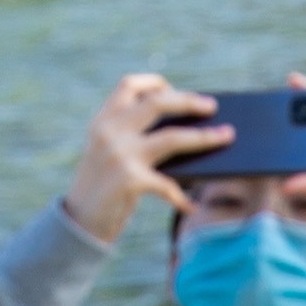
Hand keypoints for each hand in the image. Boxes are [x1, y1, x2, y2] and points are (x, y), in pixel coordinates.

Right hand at [60, 73, 226, 245]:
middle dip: (190, 102)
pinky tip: (191, 207)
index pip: (129, 85)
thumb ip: (134, 139)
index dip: (155, 83)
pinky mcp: (130, 180)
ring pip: (173, 138)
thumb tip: (186, 131)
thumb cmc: (102, 187)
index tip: (174, 89)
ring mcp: (120, 154)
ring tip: (227, 136)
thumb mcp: (110, 154)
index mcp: (103, 120)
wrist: (78, 222)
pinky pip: (168, 184)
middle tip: (212, 106)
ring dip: (204, 137)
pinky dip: (182, 197)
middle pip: (158, 103)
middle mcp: (110, 131)